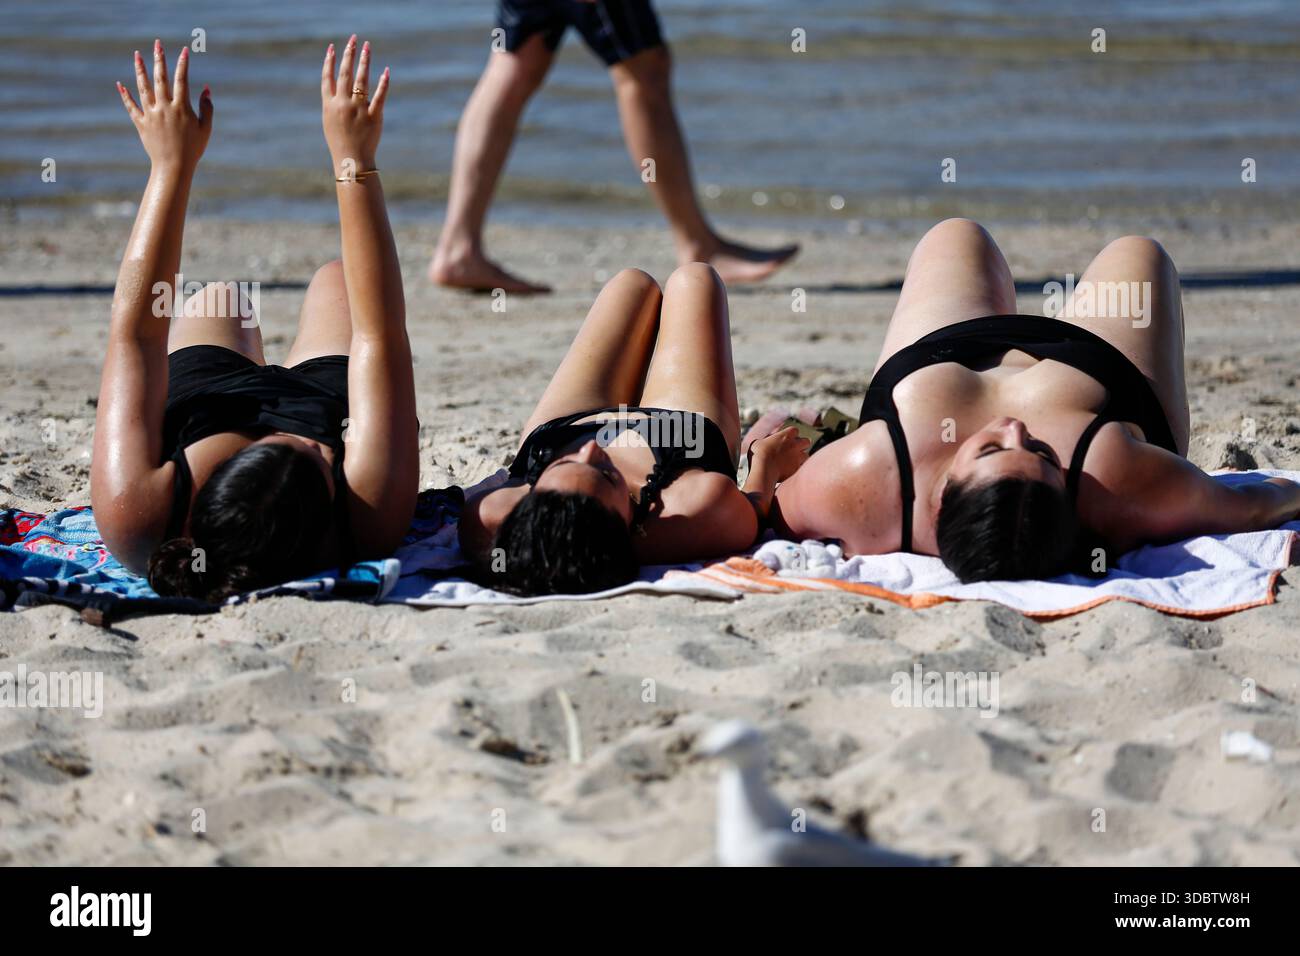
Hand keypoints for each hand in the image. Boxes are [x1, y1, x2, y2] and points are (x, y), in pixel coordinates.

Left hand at [116, 40, 212, 172]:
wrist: (173, 167)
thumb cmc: (193, 149)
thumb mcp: (206, 129)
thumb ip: (207, 108)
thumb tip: (206, 89)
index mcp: (181, 108)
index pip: (182, 80)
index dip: (183, 64)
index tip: (183, 50)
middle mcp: (164, 107)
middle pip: (160, 78)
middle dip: (159, 59)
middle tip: (157, 44)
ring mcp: (151, 114)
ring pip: (143, 87)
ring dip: (140, 70)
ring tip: (137, 55)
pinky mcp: (141, 123)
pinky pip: (131, 107)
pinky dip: (125, 96)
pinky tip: (120, 85)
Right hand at [322, 35, 388, 173]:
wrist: (352, 160)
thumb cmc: (340, 141)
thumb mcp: (330, 120)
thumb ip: (333, 101)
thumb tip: (336, 84)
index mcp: (329, 104)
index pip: (327, 77)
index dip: (329, 61)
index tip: (332, 46)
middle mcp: (343, 104)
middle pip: (345, 73)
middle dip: (349, 54)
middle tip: (353, 39)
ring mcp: (358, 110)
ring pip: (361, 80)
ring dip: (365, 61)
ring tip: (368, 47)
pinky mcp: (374, 117)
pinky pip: (379, 96)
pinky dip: (383, 83)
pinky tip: (386, 71)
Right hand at [750, 426, 810, 482]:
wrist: (763, 470)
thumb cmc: (759, 454)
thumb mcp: (758, 443)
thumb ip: (765, 441)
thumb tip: (763, 443)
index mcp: (787, 434)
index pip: (795, 430)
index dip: (791, 435)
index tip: (785, 439)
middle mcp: (796, 444)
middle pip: (806, 441)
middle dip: (801, 445)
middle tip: (793, 449)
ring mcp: (798, 457)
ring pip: (806, 455)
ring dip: (800, 457)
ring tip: (792, 461)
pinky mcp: (797, 469)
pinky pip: (801, 467)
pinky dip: (796, 468)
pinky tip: (788, 470)